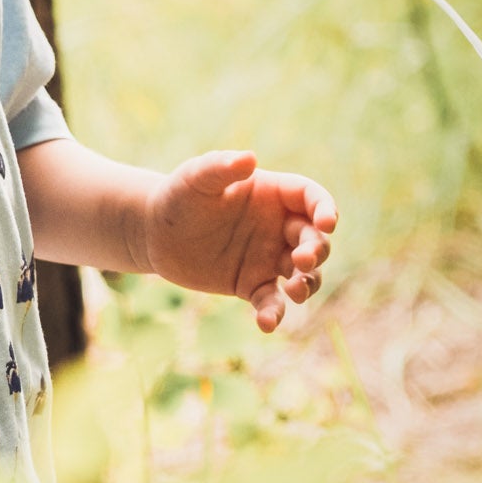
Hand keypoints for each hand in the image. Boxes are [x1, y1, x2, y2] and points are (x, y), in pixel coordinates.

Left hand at [141, 150, 337, 333]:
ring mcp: (269, 257)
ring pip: (303, 273)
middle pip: (314, 238)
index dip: (325, 209)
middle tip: (301, 260)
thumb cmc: (179, 196)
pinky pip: (271, 301)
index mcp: (274, 194)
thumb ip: (220, 167)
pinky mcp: (252, 284)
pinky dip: (273, 313)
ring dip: (308, 283)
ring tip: (294, 290)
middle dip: (316, 250)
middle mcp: (279, 226)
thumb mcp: (196, 178)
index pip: (312, 198)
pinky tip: (266, 324)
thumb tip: (249, 159)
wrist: (155, 233)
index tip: (326, 223)